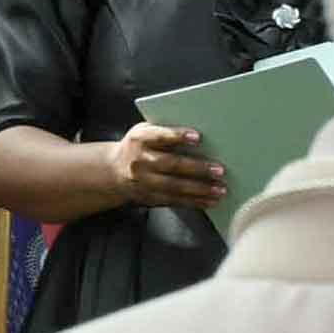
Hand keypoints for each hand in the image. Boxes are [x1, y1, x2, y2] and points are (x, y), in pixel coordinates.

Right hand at [111, 119, 227, 211]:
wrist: (113, 171)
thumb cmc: (139, 146)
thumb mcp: (145, 132)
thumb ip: (165, 131)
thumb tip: (202, 135)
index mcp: (140, 139)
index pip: (159, 136)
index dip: (177, 136)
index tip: (198, 137)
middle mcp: (140, 161)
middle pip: (171, 165)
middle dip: (197, 168)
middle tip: (219, 170)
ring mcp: (144, 182)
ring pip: (175, 187)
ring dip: (200, 189)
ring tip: (220, 189)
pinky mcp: (149, 198)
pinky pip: (174, 201)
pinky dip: (194, 202)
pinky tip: (210, 200)